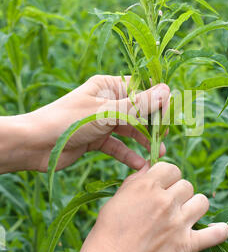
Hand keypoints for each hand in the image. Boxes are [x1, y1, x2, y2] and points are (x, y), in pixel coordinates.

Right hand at [16, 161, 227, 251]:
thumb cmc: (105, 236)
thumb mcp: (116, 200)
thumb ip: (135, 183)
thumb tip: (150, 168)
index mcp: (147, 186)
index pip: (171, 168)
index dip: (167, 177)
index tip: (163, 187)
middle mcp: (166, 201)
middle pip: (186, 185)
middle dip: (179, 194)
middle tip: (169, 207)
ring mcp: (179, 223)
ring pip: (202, 201)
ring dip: (195, 207)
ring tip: (186, 217)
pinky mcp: (188, 246)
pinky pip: (216, 234)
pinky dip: (219, 231)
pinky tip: (218, 230)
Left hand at [17, 75, 169, 171]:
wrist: (34, 144)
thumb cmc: (67, 121)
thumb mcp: (105, 113)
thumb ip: (137, 105)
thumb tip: (167, 91)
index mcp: (108, 86)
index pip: (142, 89)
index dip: (157, 101)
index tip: (169, 117)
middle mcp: (107, 101)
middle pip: (139, 110)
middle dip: (153, 124)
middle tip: (164, 138)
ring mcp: (102, 121)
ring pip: (130, 129)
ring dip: (144, 141)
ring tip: (158, 154)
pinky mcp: (96, 139)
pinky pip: (118, 146)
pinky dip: (128, 155)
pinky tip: (139, 165)